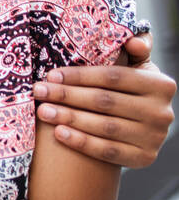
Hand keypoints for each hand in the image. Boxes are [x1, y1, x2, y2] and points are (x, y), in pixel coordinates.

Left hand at [34, 34, 175, 167]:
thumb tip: (135, 42)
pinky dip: (81, 142)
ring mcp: (154, 137)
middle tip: (39, 91)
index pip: (113, 77)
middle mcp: (161, 111)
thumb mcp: (138, 68)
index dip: (80, 76)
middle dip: (67, 95)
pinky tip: (58, 132)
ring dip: (69, 118)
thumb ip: (135, 50)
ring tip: (43, 110)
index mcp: (161, 84)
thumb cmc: (129, 91)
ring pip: (104, 126)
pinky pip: (108, 151)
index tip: (51, 75)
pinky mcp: (144, 158)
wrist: (142, 129)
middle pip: (105, 101)